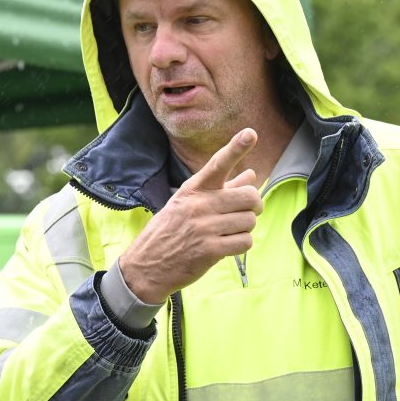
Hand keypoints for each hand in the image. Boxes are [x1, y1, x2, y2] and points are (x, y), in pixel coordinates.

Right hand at [117, 129, 263, 302]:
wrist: (147, 266)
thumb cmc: (170, 232)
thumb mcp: (187, 204)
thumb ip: (222, 189)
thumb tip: (252, 174)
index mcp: (192, 190)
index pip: (217, 164)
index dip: (236, 148)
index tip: (250, 133)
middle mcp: (198, 205)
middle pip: (248, 197)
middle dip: (253, 206)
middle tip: (245, 212)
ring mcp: (204, 227)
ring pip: (249, 221)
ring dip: (245, 228)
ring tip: (228, 232)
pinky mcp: (210, 250)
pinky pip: (245, 241)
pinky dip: (241, 244)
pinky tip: (226, 245)